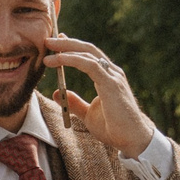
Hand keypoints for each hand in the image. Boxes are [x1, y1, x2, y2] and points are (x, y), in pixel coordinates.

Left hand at [44, 36, 157, 156]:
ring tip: (48, 46)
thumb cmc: (114, 128)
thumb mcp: (88, 114)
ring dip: (66, 49)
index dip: (73, 47)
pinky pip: (89, 65)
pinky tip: (58, 59)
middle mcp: (112, 73)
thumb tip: (56, 93)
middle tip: (48, 39)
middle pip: (88, 49)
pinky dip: (72, 59)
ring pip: (87, 54)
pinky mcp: (111, 83)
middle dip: (67, 43)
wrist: (132, 139)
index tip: (57, 42)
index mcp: (108, 77)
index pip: (89, 56)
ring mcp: (113, 76)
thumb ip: (74, 103)